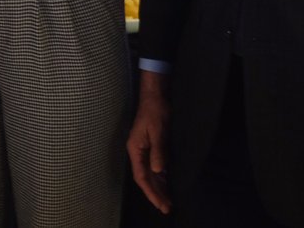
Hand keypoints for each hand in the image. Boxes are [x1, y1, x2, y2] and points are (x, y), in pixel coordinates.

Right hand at [128, 71, 171, 213]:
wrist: (155, 95)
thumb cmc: (155, 111)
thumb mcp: (158, 130)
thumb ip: (158, 151)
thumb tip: (158, 171)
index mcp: (135, 149)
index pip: (141, 176)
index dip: (151, 192)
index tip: (161, 204)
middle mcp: (138, 152)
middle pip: (145, 178)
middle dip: (155, 193)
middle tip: (167, 208)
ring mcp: (144, 149)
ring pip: (150, 174)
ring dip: (158, 187)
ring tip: (167, 201)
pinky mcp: (151, 146)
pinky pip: (154, 167)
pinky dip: (161, 177)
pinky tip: (167, 184)